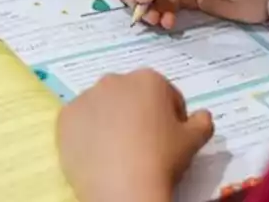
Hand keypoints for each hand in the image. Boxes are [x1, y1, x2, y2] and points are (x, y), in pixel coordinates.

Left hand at [58, 70, 213, 201]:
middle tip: (144, 144)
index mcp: (149, 79)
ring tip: (118, 151)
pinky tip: (98, 153)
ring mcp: (86, 98)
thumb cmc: (162, 158)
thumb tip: (202, 115)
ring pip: (104, 107)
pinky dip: (88, 133)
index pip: (166, 95)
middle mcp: (115, 80)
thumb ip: (203, 122)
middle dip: (139, 114)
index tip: (170, 138)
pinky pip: (80, 122)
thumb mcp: (194, 141)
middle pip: (132, 97)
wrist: (121, 187)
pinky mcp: (65, 118)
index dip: (172, 117)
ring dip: (112, 120)